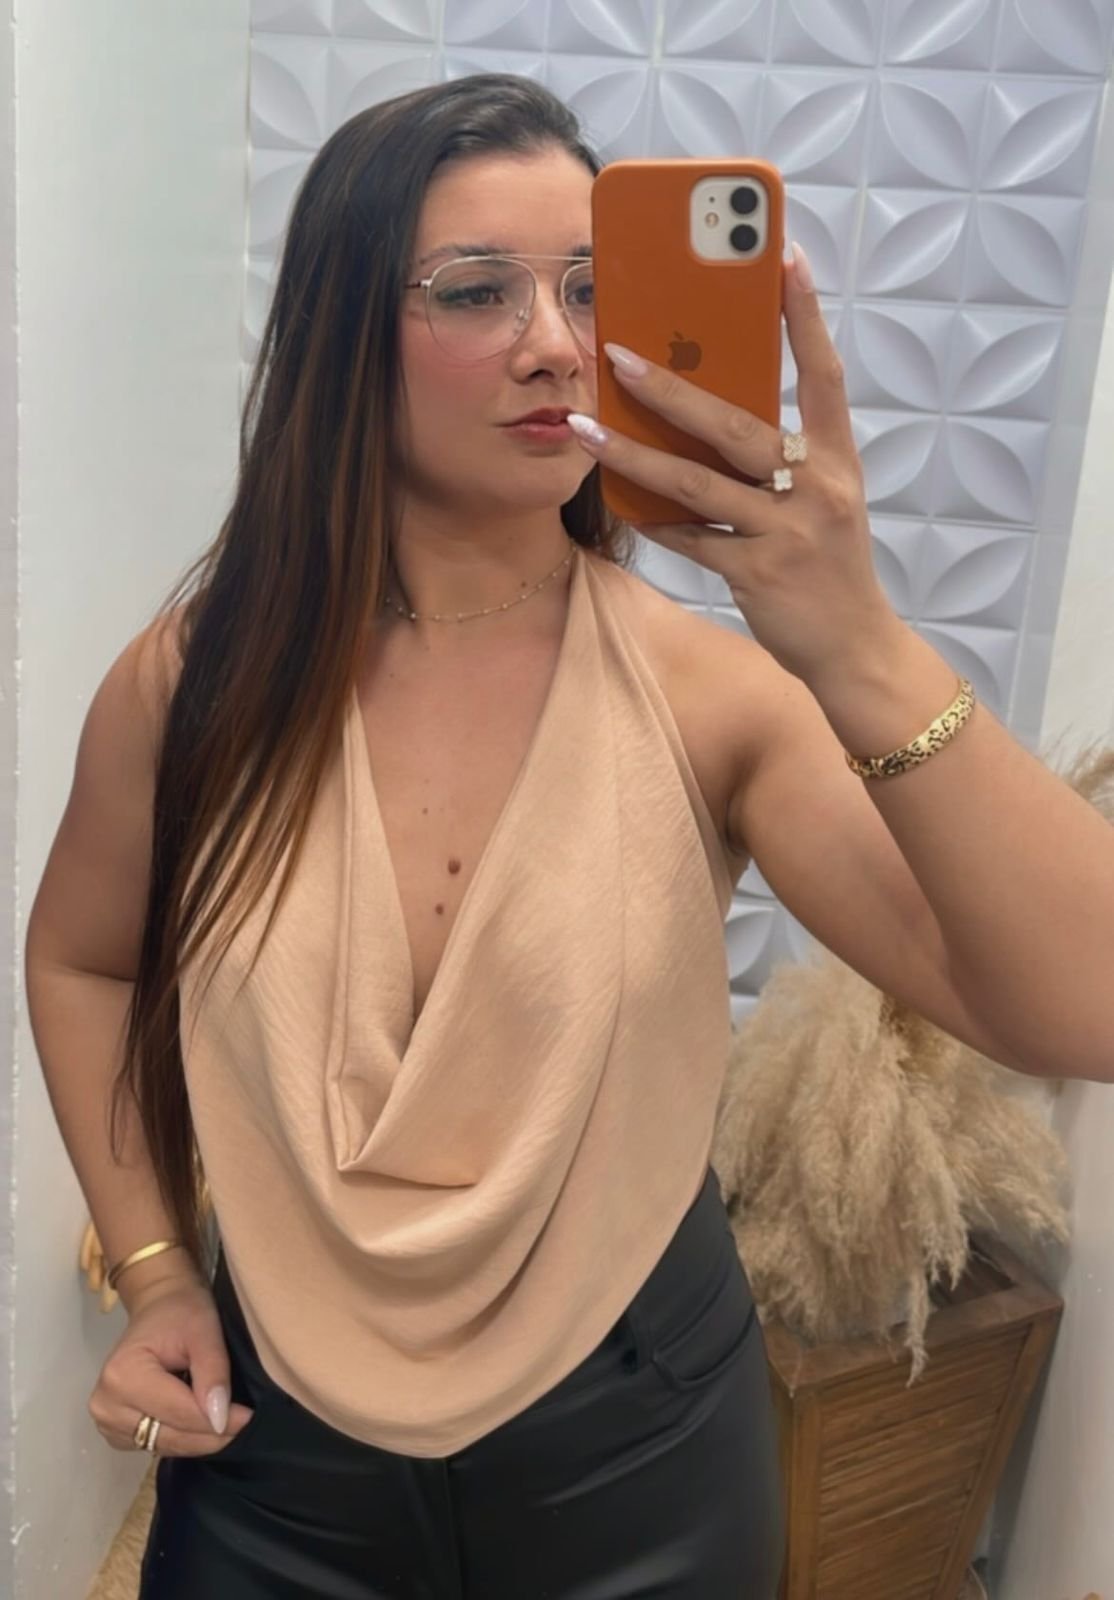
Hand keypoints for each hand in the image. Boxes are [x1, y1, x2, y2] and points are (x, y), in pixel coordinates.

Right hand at [88, 1274, 254, 1456]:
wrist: (159, 1306)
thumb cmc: (182, 1311)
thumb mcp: (204, 1331)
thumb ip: (213, 1373)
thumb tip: (220, 1419)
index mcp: (122, 1377)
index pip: (178, 1413)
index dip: (218, 1421)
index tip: (249, 1418)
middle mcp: (106, 1406)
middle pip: (170, 1436)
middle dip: (211, 1434)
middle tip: (245, 1424)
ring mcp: (107, 1423)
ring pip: (165, 1446)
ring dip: (199, 1440)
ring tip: (229, 1422)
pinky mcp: (116, 1433)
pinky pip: (157, 1446)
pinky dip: (184, 1439)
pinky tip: (204, 1423)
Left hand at [569, 244, 902, 687]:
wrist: (856, 647)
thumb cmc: (829, 565)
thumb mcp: (824, 500)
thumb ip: (782, 457)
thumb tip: (713, 409)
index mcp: (836, 459)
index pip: (824, 374)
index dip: (804, 317)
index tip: (784, 258)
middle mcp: (816, 487)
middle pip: (735, 425)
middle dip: (673, 389)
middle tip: (619, 354)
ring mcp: (787, 531)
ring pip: (696, 484)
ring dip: (634, 454)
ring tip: (585, 427)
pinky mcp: (759, 573)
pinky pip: (692, 541)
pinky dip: (656, 522)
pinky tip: (621, 503)